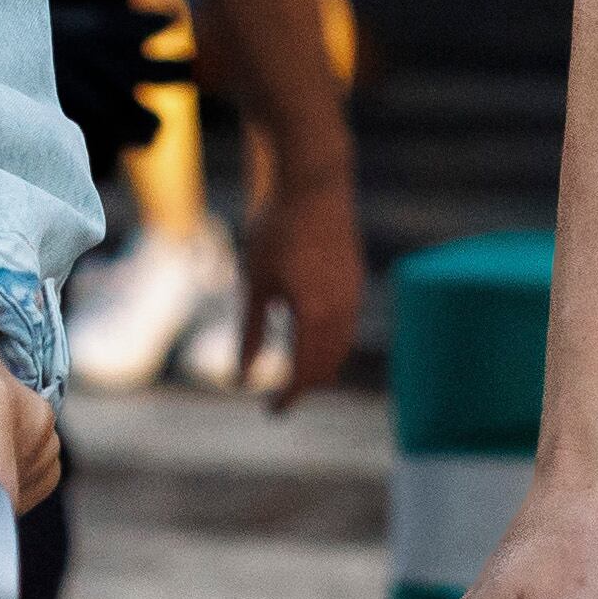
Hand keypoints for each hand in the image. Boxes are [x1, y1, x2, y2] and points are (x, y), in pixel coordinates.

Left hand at [237, 152, 364, 407]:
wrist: (315, 186)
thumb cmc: (277, 232)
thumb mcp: (255, 284)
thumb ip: (251, 333)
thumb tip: (241, 376)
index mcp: (316, 315)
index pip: (306, 371)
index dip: (290, 396)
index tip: (274, 412)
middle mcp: (343, 311)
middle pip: (327, 364)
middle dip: (305, 386)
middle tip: (281, 401)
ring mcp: (354, 295)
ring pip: (340, 347)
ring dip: (320, 366)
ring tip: (296, 377)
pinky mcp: (356, 281)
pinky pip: (347, 326)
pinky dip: (331, 344)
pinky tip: (313, 343)